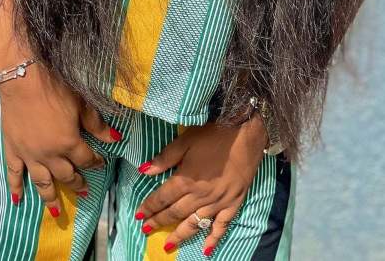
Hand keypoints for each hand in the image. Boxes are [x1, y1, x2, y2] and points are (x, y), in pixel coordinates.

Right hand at [0, 64, 122, 214]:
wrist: (23, 80)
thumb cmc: (55, 89)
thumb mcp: (82, 105)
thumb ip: (97, 125)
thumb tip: (116, 139)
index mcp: (69, 144)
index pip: (86, 159)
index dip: (95, 162)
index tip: (101, 164)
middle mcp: (49, 156)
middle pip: (65, 175)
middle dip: (76, 183)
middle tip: (83, 190)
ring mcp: (29, 155)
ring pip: (42, 182)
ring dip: (50, 198)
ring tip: (57, 212)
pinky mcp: (13, 150)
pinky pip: (14, 173)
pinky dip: (15, 188)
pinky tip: (17, 200)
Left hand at [134, 117, 268, 255]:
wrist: (245, 135)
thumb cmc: (213, 135)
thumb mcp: (185, 141)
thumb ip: (165, 158)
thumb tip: (143, 170)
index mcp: (185, 180)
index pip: (162, 198)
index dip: (149, 207)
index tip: (139, 215)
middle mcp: (199, 196)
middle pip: (175, 213)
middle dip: (159, 221)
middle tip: (146, 230)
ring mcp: (217, 203)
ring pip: (194, 223)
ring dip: (179, 235)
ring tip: (168, 246)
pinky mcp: (233, 204)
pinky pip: (221, 226)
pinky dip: (213, 239)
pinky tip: (206, 250)